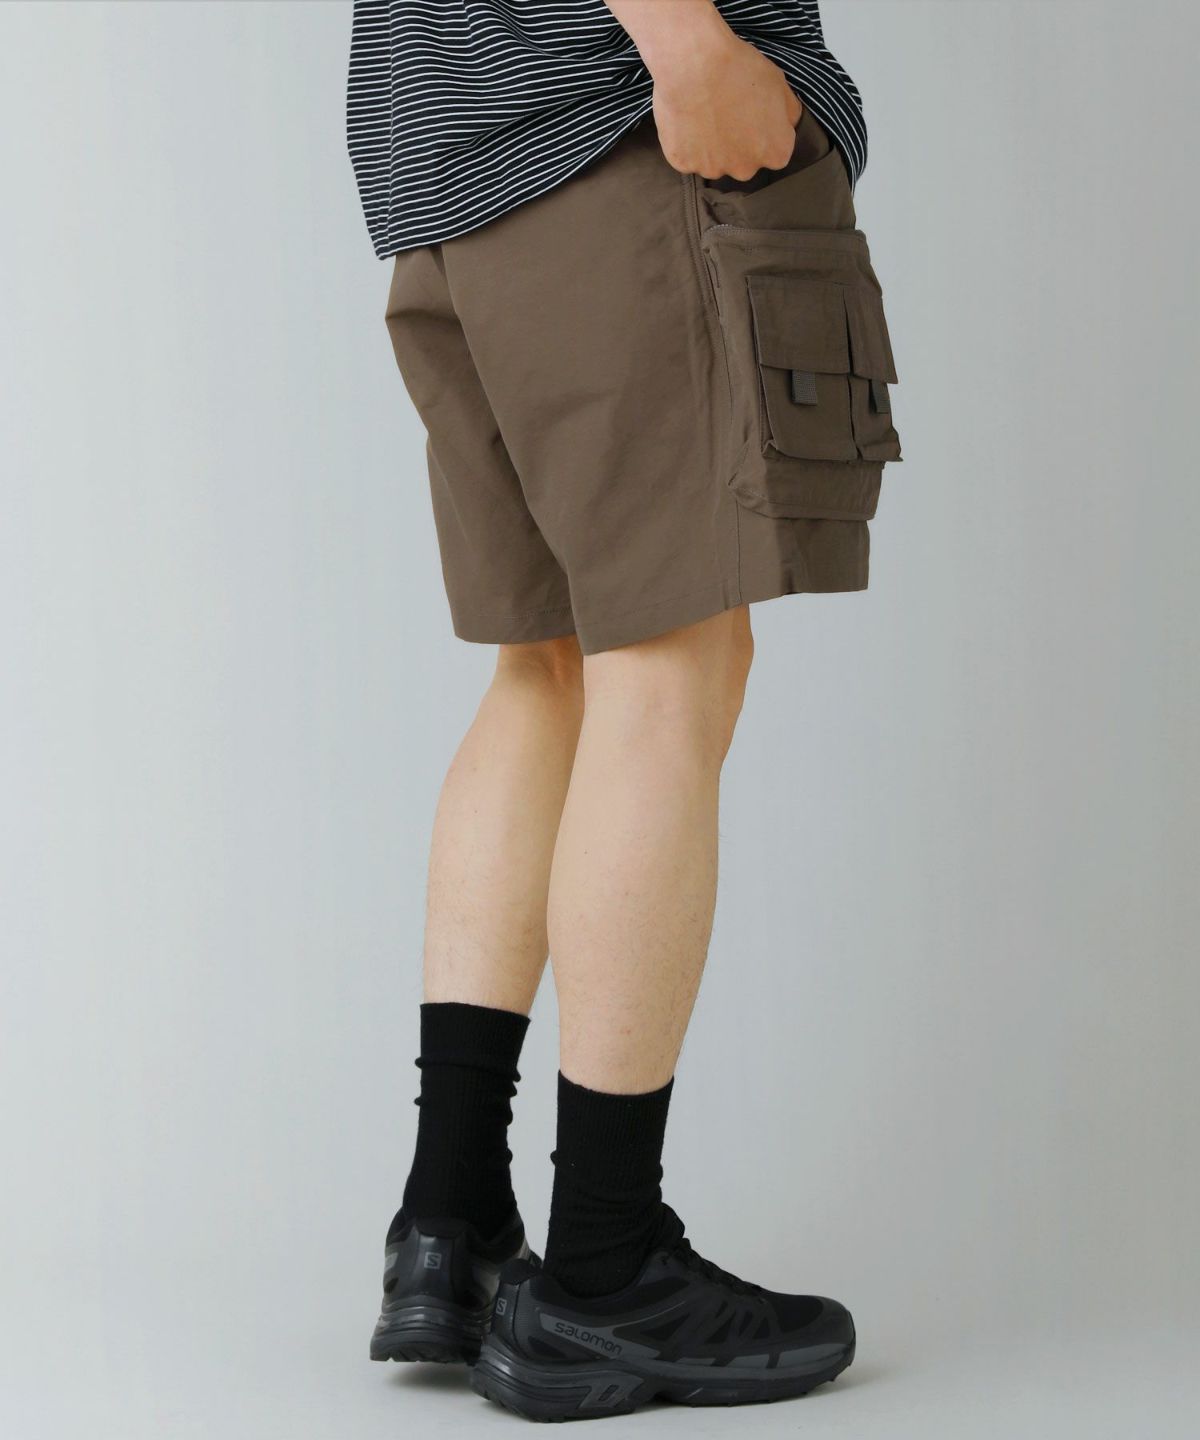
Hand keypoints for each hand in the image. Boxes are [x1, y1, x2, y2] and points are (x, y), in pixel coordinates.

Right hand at [646, 26, 802, 180]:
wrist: (694, 63)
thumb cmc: (738, 68)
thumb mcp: (779, 83)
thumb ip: (789, 113)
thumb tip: (787, 125)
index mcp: (775, 153)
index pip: (775, 152)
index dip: (764, 133)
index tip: (753, 115)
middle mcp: (746, 170)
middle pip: (744, 162)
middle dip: (738, 144)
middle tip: (726, 112)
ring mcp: (713, 169)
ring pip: (714, 161)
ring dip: (711, 145)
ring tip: (704, 113)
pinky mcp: (684, 164)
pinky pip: (688, 157)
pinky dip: (687, 143)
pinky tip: (687, 118)